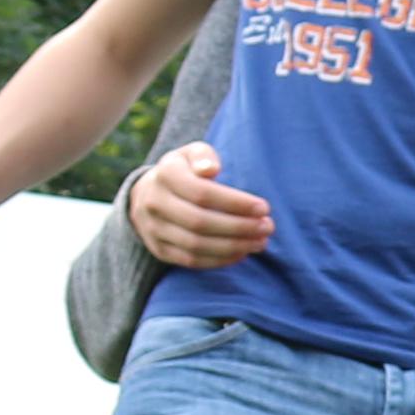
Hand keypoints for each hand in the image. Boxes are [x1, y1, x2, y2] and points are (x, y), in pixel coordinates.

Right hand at [125, 141, 272, 270]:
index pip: (202, 193)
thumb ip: (203, 156)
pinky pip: (191, 260)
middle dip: (239, 227)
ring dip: (233, 247)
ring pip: (196, 245)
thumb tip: (211, 169)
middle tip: (267, 227)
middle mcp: (154, 203)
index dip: (235, 203)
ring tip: (260, 242)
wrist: (147, 195)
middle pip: (200, 222)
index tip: (264, 208)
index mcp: (165, 175)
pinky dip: (220, 260)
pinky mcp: (159, 250)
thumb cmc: (183, 171)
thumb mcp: (191, 154)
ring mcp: (154, 229)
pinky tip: (242, 252)